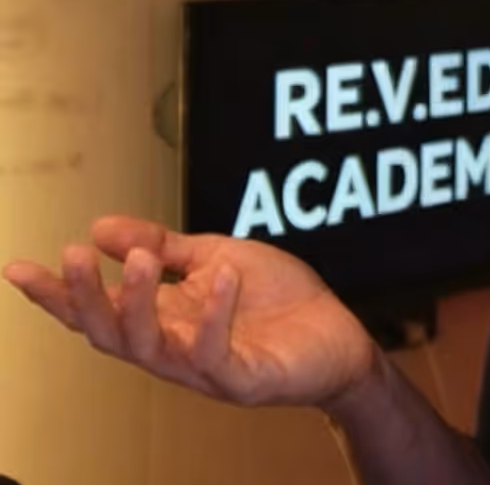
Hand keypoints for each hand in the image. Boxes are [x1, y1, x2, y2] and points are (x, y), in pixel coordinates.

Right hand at [3, 216, 377, 409]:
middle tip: (76, 254)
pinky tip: (218, 278)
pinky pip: (216, 355)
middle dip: (87, 297)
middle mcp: (173, 349)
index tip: (18, 266)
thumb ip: (163, 246)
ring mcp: (205, 369)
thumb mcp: (218, 257)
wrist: (340, 335)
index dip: (57, 294)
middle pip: (109, 334)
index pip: (97, 310)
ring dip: (140, 303)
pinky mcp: (243, 380)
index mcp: (162, 319)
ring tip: (141, 260)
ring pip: (150, 349)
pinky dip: (214, 315)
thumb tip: (98, 226)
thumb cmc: (279, 301)